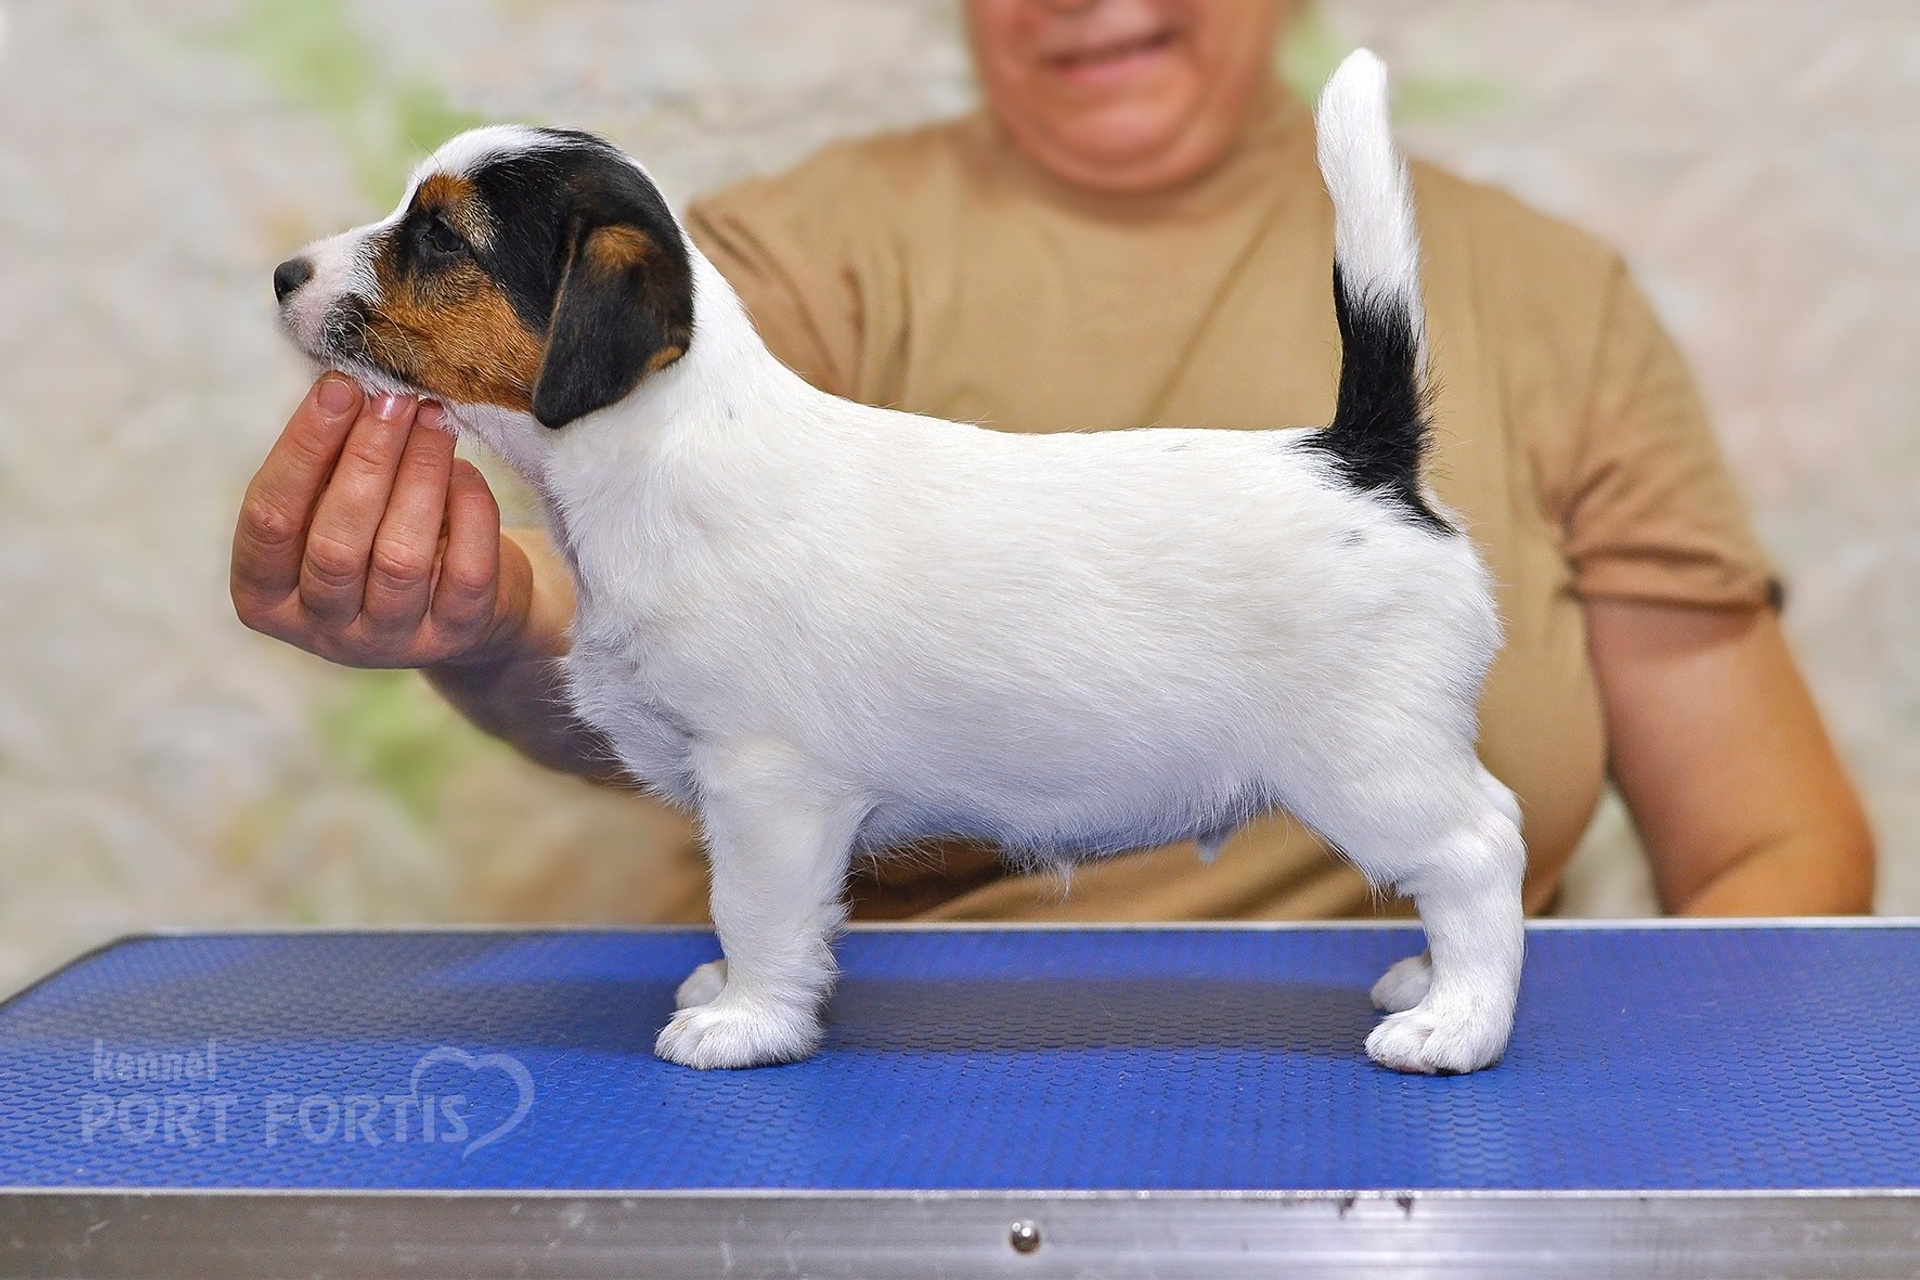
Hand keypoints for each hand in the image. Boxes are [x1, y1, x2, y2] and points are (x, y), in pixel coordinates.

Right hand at [231, 374, 534, 669]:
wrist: (464, 598)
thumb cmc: (378, 532)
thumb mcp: (334, 504)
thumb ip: (326, 461)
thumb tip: (344, 388)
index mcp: (265, 595)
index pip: (270, 520)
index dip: (303, 448)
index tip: (339, 388)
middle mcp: (323, 629)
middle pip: (336, 543)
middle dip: (367, 459)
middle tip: (396, 400)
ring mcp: (391, 642)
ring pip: (401, 558)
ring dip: (420, 475)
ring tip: (435, 420)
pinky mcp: (455, 636)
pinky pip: (466, 571)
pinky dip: (469, 511)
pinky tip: (464, 472)